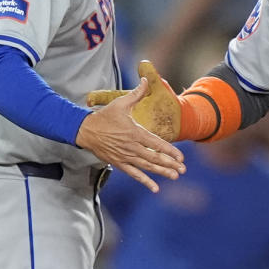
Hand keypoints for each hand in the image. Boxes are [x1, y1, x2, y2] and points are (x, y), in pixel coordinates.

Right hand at [76, 76, 184, 191]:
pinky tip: (155, 188)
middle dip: (170, 164)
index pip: (156, 144)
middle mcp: (131, 147)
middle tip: (182, 170)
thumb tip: (146, 80)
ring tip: (174, 176)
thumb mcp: (121, 103)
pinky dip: (145, 181)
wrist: (85, 130)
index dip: (170, 151)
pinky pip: (134, 174)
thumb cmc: (104, 116)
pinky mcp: (119, 163)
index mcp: (134, 132)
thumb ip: (136, 93)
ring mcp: (125, 157)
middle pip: (154, 158)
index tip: (181, 157)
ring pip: (146, 167)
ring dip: (161, 172)